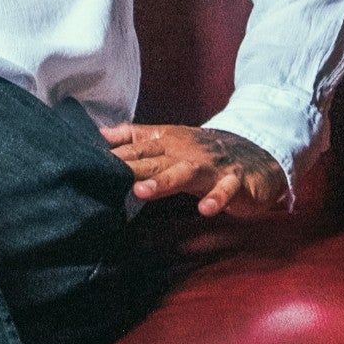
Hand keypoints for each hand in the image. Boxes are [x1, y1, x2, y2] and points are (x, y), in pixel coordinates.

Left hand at [101, 122, 289, 218]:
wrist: (256, 152)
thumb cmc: (204, 152)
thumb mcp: (170, 140)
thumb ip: (137, 138)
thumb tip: (100, 134)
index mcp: (170, 143)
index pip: (137, 147)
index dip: (114, 154)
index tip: (87, 161)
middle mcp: (186, 152)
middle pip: (154, 159)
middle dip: (131, 167)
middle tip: (106, 176)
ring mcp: (211, 166)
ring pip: (185, 173)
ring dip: (164, 181)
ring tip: (142, 192)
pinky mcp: (235, 181)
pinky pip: (225, 190)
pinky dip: (216, 199)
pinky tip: (205, 209)